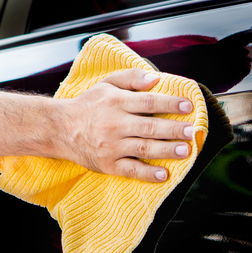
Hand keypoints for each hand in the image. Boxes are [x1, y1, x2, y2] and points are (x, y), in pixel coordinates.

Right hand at [59, 68, 195, 181]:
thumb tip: (156, 79)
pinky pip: (130, 170)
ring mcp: (111, 146)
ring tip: (185, 150)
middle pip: (149, 127)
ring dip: (166, 150)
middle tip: (191, 131)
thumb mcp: (106, 84)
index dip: (169, 104)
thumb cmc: (88, 104)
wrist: (60, 129)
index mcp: (116, 102)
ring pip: (143, 148)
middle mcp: (114, 124)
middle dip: (173, 129)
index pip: (148, 102)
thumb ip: (131, 78)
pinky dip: (147, 173)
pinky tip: (163, 174)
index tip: (188, 106)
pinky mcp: (108, 164)